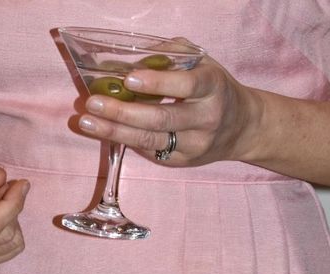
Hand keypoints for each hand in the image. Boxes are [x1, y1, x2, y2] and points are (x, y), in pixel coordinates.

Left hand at [78, 57, 262, 166]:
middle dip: (123, 113)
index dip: (157, 83)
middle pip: (161, 119)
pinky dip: (126, 141)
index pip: (186, 84)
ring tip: (87, 122)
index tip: (129, 80)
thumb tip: (130, 59)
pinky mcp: (183, 163)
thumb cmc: (214, 88)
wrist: (242, 127)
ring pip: (150, 141)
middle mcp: (206, 119)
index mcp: (213, 87)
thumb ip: (171, 55)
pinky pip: (150, 153)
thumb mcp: (202, 63)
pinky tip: (105, 132)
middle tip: (92, 103)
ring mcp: (195, 145)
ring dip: (115, 132)